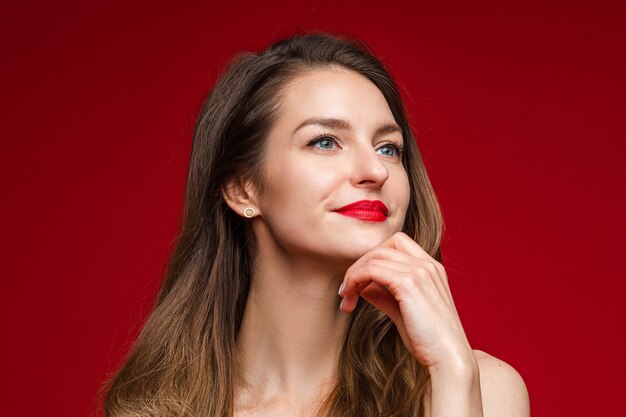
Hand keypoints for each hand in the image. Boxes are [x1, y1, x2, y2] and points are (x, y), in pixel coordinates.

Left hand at [338, 232, 474, 371]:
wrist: (448, 358)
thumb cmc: (428, 341)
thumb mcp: (402, 312)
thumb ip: (385, 295)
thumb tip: (362, 286)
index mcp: (431, 268)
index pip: (396, 244)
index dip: (373, 258)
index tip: (359, 282)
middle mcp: (427, 264)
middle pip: (382, 247)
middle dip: (359, 265)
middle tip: (346, 290)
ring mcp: (419, 271)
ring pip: (374, 257)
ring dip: (353, 275)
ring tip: (346, 297)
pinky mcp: (409, 283)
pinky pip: (371, 270)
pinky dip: (355, 279)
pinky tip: (350, 298)